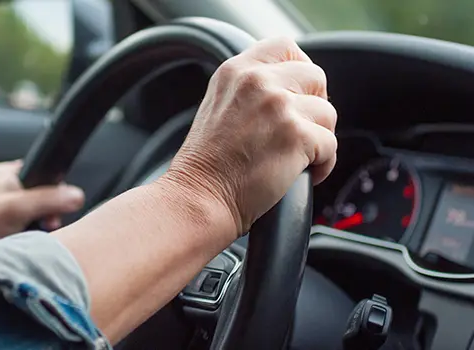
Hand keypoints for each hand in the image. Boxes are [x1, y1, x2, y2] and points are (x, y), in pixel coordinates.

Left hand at [0, 160, 84, 246]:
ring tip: (30, 232)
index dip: (55, 190)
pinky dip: (27, 231)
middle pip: (42, 193)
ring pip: (34, 210)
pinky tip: (21, 238)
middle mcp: (1, 185)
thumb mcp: (17, 209)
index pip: (43, 172)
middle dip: (47, 211)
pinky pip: (24, 222)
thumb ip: (49, 199)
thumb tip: (76, 195)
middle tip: (45, 224)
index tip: (56, 206)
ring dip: (37, 223)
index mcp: (3, 172)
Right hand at [163, 37, 336, 234]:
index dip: (299, 68)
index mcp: (236, 71)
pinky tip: (300, 173)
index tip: (298, 92)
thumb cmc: (207, 163)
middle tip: (299, 130)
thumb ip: (250, 88)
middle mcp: (258, 82)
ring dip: (318, 137)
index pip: (285, 47)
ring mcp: (278, 107)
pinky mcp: (296, 136)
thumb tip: (289, 88)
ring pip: (327, 113)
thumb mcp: (218, 105)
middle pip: (315, 77)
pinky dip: (322, 164)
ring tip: (296, 157)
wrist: (200, 196)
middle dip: (313, 105)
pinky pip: (331, 145)